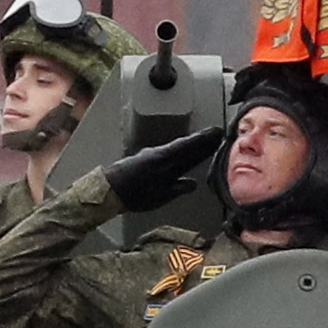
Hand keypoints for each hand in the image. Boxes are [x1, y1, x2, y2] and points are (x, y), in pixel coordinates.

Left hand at [109, 125, 224, 210]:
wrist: (109, 190)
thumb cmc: (133, 194)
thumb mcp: (158, 195)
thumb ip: (177, 188)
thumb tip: (193, 184)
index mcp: (164, 159)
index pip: (189, 146)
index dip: (203, 140)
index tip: (218, 132)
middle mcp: (160, 153)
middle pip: (186, 145)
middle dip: (202, 140)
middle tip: (219, 134)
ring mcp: (154, 156)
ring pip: (178, 149)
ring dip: (193, 145)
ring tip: (208, 143)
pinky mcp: (148, 160)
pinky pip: (170, 154)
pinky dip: (181, 153)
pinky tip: (186, 157)